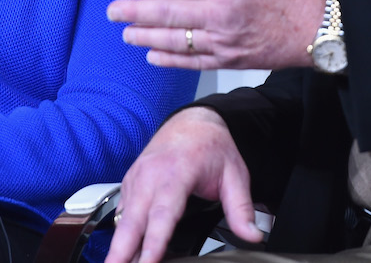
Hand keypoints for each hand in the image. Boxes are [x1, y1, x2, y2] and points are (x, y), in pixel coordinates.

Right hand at [106, 107, 261, 262]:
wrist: (193, 121)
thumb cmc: (211, 146)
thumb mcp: (234, 174)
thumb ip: (241, 208)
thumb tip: (253, 234)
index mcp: (177, 172)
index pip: (164, 213)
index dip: (155, 241)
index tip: (149, 262)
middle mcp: (151, 175)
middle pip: (133, 220)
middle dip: (122, 250)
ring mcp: (136, 178)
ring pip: (123, 219)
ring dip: (117, 246)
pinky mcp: (129, 183)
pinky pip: (122, 213)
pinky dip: (120, 235)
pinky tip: (123, 254)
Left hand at [108, 0, 327, 70]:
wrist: (325, 30)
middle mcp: (224, 13)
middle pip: (170, 13)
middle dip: (136, 12)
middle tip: (111, 11)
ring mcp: (226, 39)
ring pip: (177, 40)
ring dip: (146, 36)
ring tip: (124, 33)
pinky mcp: (232, 59)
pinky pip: (193, 61)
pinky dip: (170, 59)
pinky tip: (152, 55)